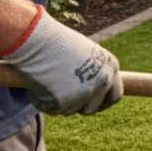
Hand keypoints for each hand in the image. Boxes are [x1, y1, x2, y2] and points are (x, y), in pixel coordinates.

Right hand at [0, 8, 122, 115]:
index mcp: (111, 67)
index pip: (115, 96)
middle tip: (63, 98)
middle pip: (92, 108)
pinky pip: (53, 110)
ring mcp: (87, 92)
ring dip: (58, 102)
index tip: (89, 105)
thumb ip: (92, 72)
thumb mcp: (84, 55)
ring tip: (48, 81)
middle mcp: (104, 81)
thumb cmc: (55, 43)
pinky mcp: (67, 101)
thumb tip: (90, 89)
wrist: (37, 40)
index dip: (101, 103)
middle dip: (78, 107)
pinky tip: (40, 83)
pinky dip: (43, 102)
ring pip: (70, 110)